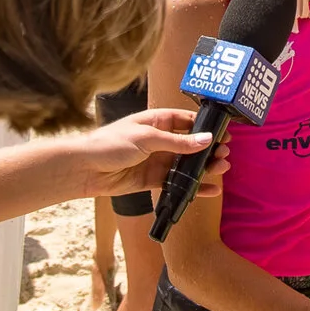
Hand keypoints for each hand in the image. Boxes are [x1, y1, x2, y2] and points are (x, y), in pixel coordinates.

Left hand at [77, 108, 223, 199]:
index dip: (204, 126)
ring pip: (185, 165)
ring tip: (221, 169)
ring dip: (203, 167)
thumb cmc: (110, 144)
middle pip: (189, 144)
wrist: (84, 169)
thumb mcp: (147, 138)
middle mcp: (157, 140)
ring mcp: (155, 161)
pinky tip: (208, 190)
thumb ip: (178, 142)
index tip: (223, 133)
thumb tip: (206, 139)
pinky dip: (192, 186)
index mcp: (155, 121)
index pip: (185, 120)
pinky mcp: (151, 180)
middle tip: (225, 155)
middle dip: (208, 149)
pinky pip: (176, 183)